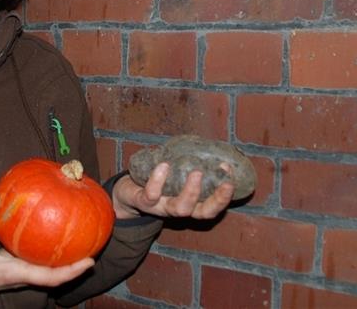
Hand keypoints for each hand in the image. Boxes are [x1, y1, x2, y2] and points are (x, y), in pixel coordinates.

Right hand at [0, 192, 94, 296]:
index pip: (49, 277)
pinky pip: (36, 258)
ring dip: (63, 258)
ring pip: (47, 268)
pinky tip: (51, 230)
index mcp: (15, 273)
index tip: (89, 262)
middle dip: (74, 264)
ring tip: (79, 239)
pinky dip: (47, 248)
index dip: (71, 271)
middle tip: (92, 248)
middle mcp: (22, 275)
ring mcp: (19, 271)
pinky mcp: (15, 264)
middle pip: (55, 274)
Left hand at [112, 162, 234, 220]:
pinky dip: (158, 180)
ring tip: (196, 171)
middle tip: (225, 181)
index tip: (232, 179)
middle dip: (216, 199)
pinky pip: (151, 195)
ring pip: (180, 208)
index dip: (223, 198)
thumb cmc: (155, 182)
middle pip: (202, 213)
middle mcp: (178, 209)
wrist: (125, 194)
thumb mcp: (174, 176)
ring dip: (191, 191)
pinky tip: (163, 165)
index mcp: (189, 204)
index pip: (211, 208)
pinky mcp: (142, 201)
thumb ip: (187, 164)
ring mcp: (161, 207)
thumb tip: (206, 142)